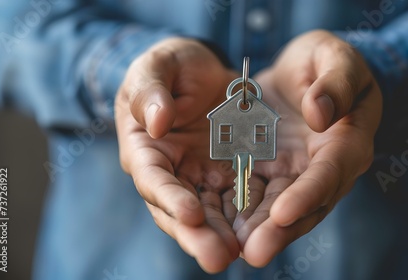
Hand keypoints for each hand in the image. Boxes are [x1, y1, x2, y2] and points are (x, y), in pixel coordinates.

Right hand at [115, 38, 243, 272]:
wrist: (203, 72)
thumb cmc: (172, 67)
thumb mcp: (156, 67)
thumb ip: (150, 91)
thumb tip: (157, 123)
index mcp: (145, 149)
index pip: (153, 179)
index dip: (169, 198)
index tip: (191, 215)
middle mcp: (170, 173)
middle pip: (179, 211)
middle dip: (197, 236)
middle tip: (217, 258)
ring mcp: (199, 178)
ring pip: (210, 214)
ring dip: (223, 237)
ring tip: (243, 254)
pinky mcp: (227, 176)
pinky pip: (238, 199)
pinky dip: (246, 218)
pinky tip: (262, 232)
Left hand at [232, 30, 382, 265]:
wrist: (302, 75)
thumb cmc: (324, 61)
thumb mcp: (334, 57)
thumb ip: (335, 82)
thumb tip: (319, 115)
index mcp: (347, 141)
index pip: (330, 172)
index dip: (309, 194)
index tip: (284, 214)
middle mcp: (323, 167)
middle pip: (305, 205)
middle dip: (279, 230)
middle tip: (254, 252)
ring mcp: (295, 174)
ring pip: (277, 209)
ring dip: (255, 232)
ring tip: (230, 250)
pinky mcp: (270, 172)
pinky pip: (254, 196)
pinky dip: (239, 214)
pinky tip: (217, 228)